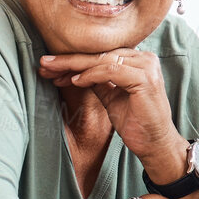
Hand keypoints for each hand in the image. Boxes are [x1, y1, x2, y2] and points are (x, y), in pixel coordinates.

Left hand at [39, 47, 188, 184]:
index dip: (74, 60)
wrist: (155, 144)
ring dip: (74, 66)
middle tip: (44, 63)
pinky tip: (74, 81)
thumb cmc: (136, 123)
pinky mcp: (144, 78)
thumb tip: (75, 72)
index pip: (101, 55)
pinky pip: (110, 71)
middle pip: (100, 54)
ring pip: (102, 60)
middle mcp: (144, 58)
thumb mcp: (111, 97)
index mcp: (138, 60)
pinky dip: (90, 75)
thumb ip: (99, 82)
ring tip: (52, 72)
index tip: (50, 67)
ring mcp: (146, 66)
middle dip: (69, 60)